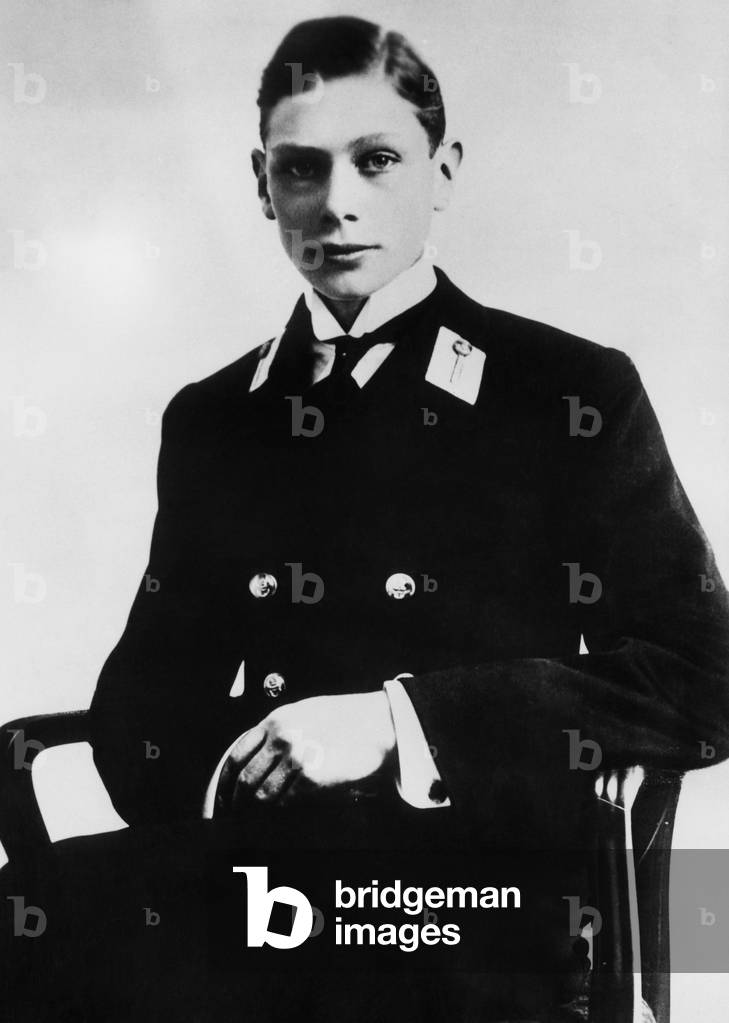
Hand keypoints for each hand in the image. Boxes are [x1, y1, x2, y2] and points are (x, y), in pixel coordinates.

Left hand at [215, 692, 396, 811]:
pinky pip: (286, 801)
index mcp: (276, 720)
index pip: (237, 755)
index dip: (225, 782)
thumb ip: (277, 731)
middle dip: (235, 803)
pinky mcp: (313, 776)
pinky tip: (278, 818)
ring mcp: (297, 756)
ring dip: (255, 812)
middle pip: (246, 778)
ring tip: (252, 823)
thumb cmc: (343, 718)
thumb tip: (255, 759)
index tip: (223, 799)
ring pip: (262, 794)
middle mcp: (282, 736)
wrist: (377, 723)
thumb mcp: (302, 713)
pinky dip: (279, 812)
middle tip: (232, 819)